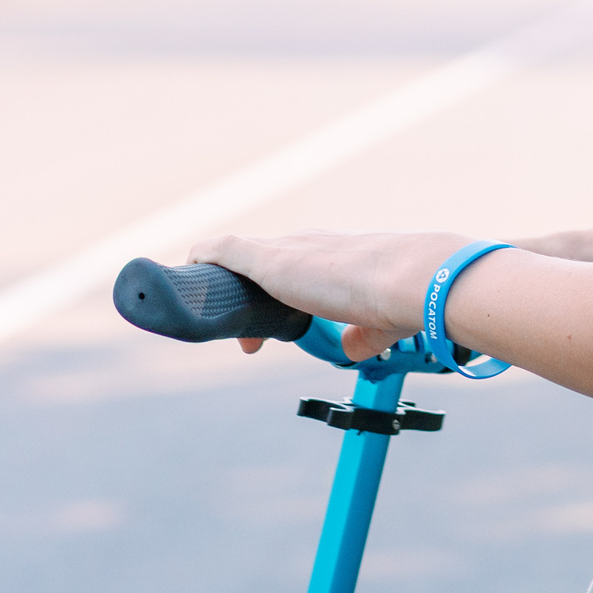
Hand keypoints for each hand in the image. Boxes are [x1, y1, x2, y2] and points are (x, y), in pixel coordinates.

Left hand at [187, 229, 467, 359]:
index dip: (276, 298)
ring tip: (212, 321)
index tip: (272, 333)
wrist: (407, 280)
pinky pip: (218, 251)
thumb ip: (365, 334)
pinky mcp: (264, 259)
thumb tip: (353, 347)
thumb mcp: (380, 322)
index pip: (289, 269)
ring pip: (233, 257)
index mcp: (333, 254)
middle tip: (248, 341)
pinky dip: (200, 261)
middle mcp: (304, 244)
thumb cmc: (402, 298)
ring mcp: (283, 250)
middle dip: (246, 300)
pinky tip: (185, 277)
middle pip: (258, 264)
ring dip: (219, 287)